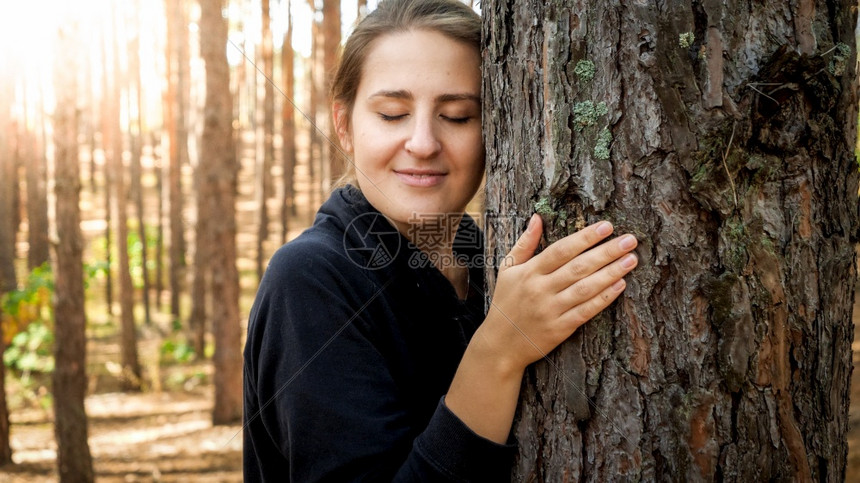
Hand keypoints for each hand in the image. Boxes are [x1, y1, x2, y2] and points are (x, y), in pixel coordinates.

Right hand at [478, 214, 637, 373]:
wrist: (500, 344)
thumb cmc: (506, 303)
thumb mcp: (508, 270)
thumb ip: (524, 243)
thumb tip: (537, 217)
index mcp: (529, 272)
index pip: (561, 250)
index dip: (585, 238)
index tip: (607, 226)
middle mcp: (540, 290)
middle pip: (578, 267)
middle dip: (606, 252)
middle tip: (629, 240)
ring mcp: (551, 310)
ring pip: (585, 288)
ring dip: (611, 273)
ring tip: (631, 260)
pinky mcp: (560, 329)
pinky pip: (586, 311)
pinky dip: (604, 298)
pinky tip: (619, 286)